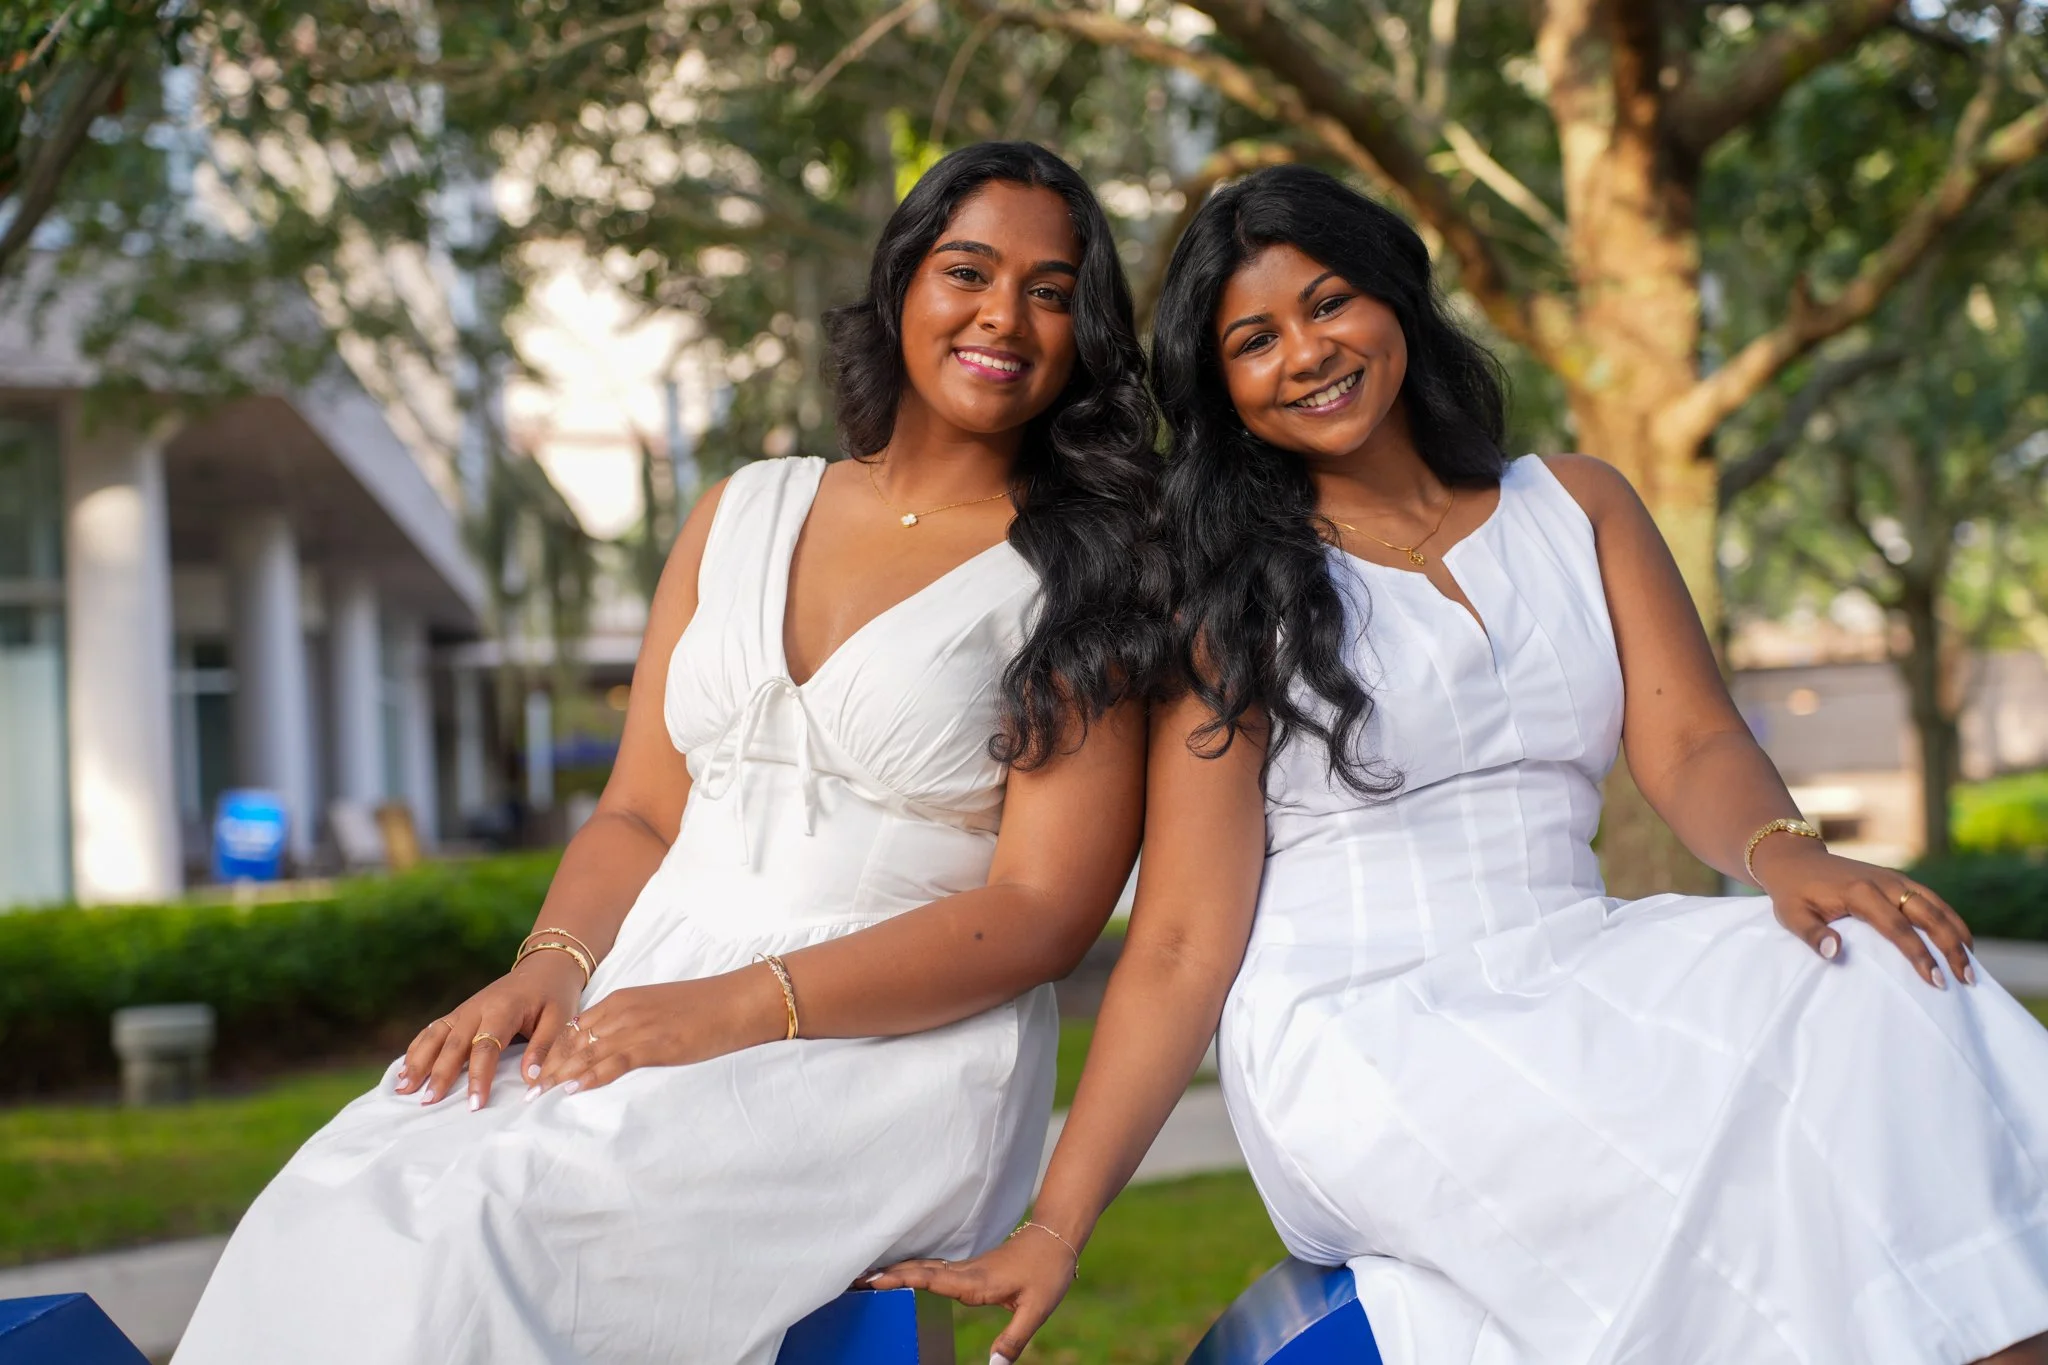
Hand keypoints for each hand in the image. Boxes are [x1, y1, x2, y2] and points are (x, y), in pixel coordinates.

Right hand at [395, 950, 584, 1110]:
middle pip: (454, 1044)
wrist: (545, 967)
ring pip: (436, 1035)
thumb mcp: (560, 1019)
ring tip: (404, 1088)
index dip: (478, 1077)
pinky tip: (404, 1070)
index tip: (474, 1104)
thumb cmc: (554, 996)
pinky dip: (417, 1049)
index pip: (486, 1047)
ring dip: (418, 1062)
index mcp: (503, 1009)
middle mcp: (477, 1008)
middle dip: (440, 1075)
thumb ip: (544, 1048)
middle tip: (428, 1103)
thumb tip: (530, 1080)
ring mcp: (465, 1009)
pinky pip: (433, 1030)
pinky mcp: (459, 1013)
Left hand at [532, 969, 782, 1097]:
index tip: (533, 1074)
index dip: (551, 1052)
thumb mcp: (660, 1011)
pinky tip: (573, 1089)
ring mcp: (639, 1026)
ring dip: (559, 1075)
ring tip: (537, 1097)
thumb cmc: (706, 1008)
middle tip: (524, 1093)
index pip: (575, 1028)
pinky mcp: (657, 1043)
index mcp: (623, 1000)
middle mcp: (624, 1010)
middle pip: (573, 1041)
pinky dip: (591, 1075)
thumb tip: (615, 1049)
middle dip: (547, 1067)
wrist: (740, 1000)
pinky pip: (615, 1061)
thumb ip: (634, 1024)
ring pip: (587, 1052)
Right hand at [869, 1224, 1079, 1363]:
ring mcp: (966, 1268)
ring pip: (924, 1267)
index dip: (901, 1280)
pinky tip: (900, 1274)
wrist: (1056, 1239)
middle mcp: (965, 1272)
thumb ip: (1013, 1340)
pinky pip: (934, 1268)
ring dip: (895, 1270)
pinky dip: (911, 1269)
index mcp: (975, 1282)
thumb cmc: (1047, 1273)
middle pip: (919, 1270)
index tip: (873, 1281)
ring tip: (866, 1276)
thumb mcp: (1036, 1310)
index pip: (931, 1280)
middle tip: (854, 1279)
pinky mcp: (969, 1268)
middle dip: (886, 1274)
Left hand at [1753, 839, 1972, 987]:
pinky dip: (1950, 919)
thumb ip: (1812, 934)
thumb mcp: (1791, 916)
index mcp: (1859, 892)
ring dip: (1957, 933)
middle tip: (1967, 978)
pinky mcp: (1898, 880)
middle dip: (1951, 946)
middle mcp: (1884, 882)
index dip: (1919, 955)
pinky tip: (1961, 941)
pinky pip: (1931, 899)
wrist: (1795, 860)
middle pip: (1928, 915)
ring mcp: (1894, 879)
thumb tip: (1835, 951)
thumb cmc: (1793, 894)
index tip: (1936, 980)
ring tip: (1972, 965)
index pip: (1897, 928)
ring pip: (1937, 905)